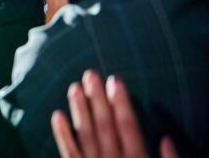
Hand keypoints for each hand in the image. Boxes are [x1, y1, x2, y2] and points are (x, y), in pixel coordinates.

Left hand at [51, 70, 178, 157]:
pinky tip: (57, 116)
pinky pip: (68, 155)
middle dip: (97, 100)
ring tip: (73, 88)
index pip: (128, 128)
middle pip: (104, 127)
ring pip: (85, 137)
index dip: (121, 103)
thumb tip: (167, 138)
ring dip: (79, 111)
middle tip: (89, 74)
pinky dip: (62, 135)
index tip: (114, 80)